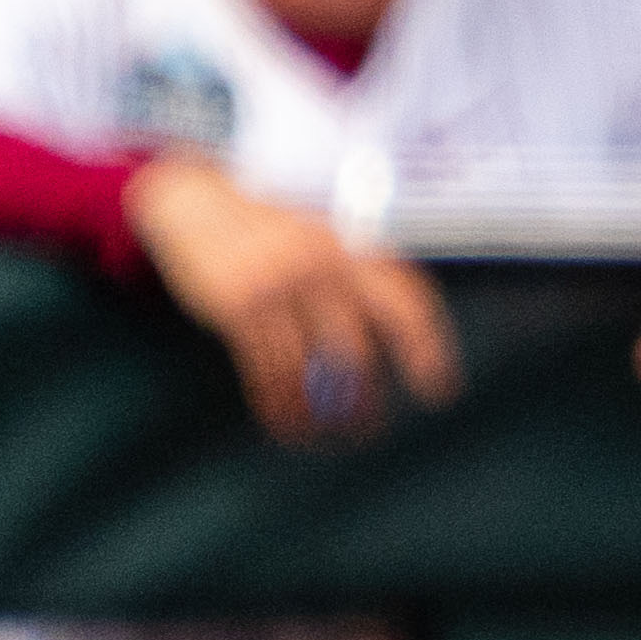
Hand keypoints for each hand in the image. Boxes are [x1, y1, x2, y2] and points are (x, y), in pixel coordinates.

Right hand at [132, 154, 457, 446]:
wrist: (200, 203)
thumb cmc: (275, 232)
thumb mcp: (326, 241)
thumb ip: (360, 280)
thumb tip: (405, 343)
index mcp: (354, 250)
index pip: (406, 303)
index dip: (429, 349)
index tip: (440, 392)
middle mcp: (321, 266)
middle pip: (356, 348)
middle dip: (366, 397)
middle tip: (371, 429)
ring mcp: (278, 285)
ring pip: (307, 368)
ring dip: (318, 411)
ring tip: (325, 436)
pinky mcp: (238, 306)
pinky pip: (265, 369)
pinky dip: (278, 404)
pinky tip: (286, 424)